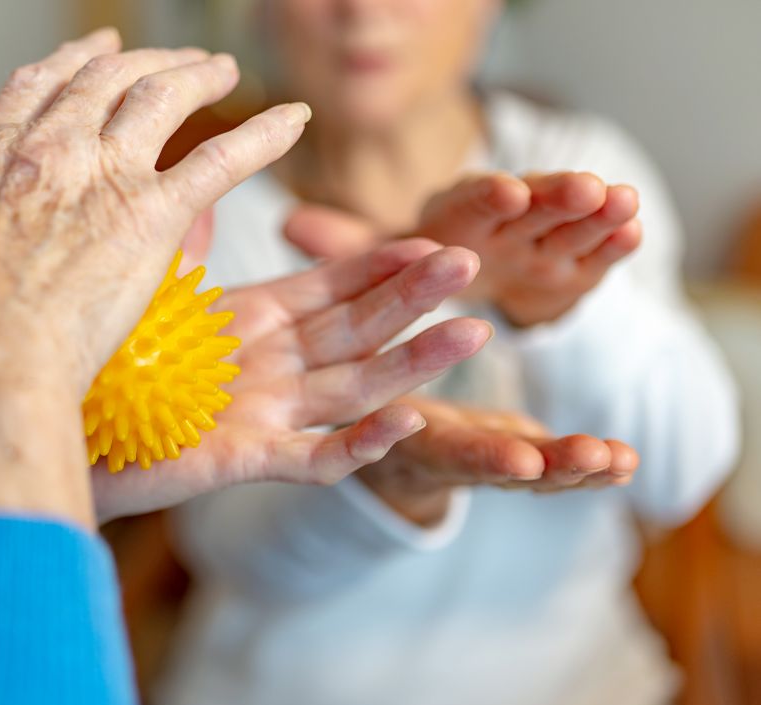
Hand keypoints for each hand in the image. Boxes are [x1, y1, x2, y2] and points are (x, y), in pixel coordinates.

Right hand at [0, 29, 312, 527]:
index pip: (35, 91)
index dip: (70, 66)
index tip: (95, 55)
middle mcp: (44, 153)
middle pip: (103, 83)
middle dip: (142, 61)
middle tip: (172, 60)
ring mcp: (97, 177)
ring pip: (159, 98)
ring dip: (197, 75)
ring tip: (222, 70)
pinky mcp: (148, 217)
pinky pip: (220, 158)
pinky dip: (264, 136)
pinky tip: (295, 121)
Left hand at [91, 239, 492, 519]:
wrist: (63, 438)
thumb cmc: (103, 369)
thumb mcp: (149, 298)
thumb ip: (184, 253)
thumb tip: (204, 197)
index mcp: (248, 321)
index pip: (327, 287)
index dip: (376, 265)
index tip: (428, 236)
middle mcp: (268, 366)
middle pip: (355, 329)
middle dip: (412, 298)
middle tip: (469, 262)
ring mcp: (263, 415)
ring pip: (352, 386)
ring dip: (411, 362)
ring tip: (472, 332)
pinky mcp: (245, 460)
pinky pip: (314, 456)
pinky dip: (359, 443)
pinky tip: (403, 419)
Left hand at [286, 172, 642, 326]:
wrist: (466, 297)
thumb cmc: (419, 269)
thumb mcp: (380, 266)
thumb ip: (346, 249)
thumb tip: (290, 224)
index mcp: (454, 218)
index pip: (469, 205)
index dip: (488, 199)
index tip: (505, 192)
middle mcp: (502, 225)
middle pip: (529, 207)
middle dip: (555, 197)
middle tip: (584, 187)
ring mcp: (542, 245)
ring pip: (569, 226)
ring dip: (596, 214)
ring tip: (624, 201)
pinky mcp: (573, 270)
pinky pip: (594, 258)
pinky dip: (613, 247)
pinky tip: (635, 233)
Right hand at [354, 396, 640, 525]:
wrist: (397, 451)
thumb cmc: (382, 419)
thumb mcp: (371, 415)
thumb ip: (376, 416)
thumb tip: (340, 391)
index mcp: (425, 450)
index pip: (459, 455)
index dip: (492, 458)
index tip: (526, 461)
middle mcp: (465, 466)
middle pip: (514, 474)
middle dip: (557, 466)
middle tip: (595, 456)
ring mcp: (496, 469)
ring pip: (543, 477)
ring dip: (587, 469)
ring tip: (626, 460)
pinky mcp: (519, 461)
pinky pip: (557, 472)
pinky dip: (594, 468)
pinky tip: (627, 464)